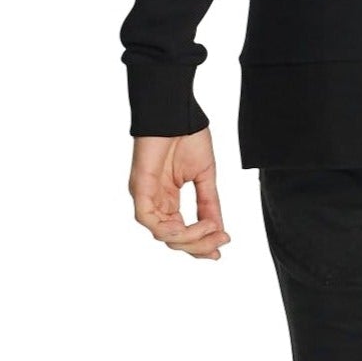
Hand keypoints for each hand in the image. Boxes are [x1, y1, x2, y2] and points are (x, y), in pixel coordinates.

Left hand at [129, 129, 230, 258]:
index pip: (181, 233)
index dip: (200, 245)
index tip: (221, 249)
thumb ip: (209, 203)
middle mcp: (155, 202)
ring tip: (211, 229)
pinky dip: (169, 229)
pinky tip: (189, 227)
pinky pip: (148, 219)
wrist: (176, 111)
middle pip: (173, 239)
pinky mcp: (140, 188)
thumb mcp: (204, 176)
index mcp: (168, 199)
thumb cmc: (187, 136)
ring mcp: (146, 196)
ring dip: (189, 238)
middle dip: (199, 245)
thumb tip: (218, 229)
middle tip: (221, 240)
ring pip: (162, 234)